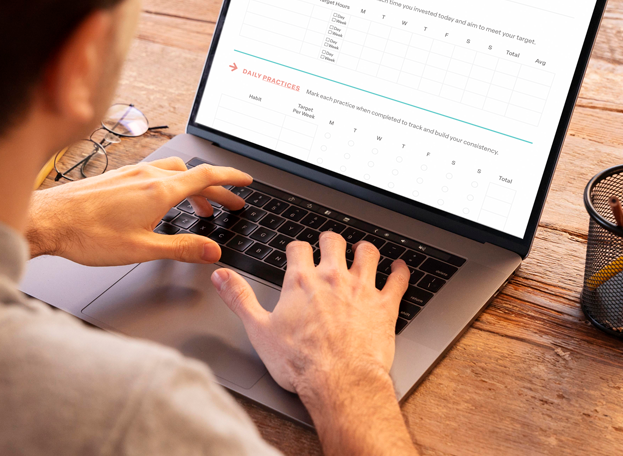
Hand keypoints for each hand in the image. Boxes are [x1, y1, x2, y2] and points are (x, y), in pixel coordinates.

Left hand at [25, 157, 250, 265]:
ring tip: (199, 208)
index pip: (206, 176)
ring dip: (192, 187)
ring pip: (173, 173)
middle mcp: (147, 175)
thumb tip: (212, 251)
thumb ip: (182, 248)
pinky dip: (170, 185)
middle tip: (230, 204)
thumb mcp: (143, 249)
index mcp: (160, 190)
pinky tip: (161, 202)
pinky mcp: (117, 177)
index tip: (246, 181)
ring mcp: (131, 173)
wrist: (47, 220)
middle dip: (216, 189)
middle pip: (193, 174)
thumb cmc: (87, 235)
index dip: (231, 178)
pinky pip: (154, 174)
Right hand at [212, 231, 408, 394]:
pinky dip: (401, 271)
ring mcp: (361, 289)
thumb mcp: (259, 330)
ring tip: (363, 251)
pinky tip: (400, 268)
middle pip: (334, 242)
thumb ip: (240, 298)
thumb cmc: (300, 362)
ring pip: (367, 254)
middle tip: (330, 244)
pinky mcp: (384, 305)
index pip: (298, 249)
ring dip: (365, 250)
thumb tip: (221, 276)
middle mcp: (332, 278)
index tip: (298, 252)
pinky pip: (398, 279)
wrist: (338, 381)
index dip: (297, 249)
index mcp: (301, 282)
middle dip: (331, 241)